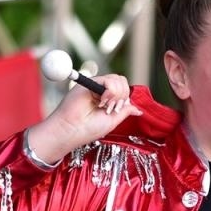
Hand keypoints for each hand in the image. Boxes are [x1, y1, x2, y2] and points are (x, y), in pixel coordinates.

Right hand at [25, 73, 142, 162]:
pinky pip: (108, 80)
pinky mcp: (89, 83)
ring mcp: (95, 86)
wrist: (72, 130)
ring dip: (116, 95)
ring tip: (105, 106)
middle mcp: (101, 91)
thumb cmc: (88, 129)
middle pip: (122, 82)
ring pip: (118, 80)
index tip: (116, 110)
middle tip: (111, 109)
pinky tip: (102, 101)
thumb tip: (138, 110)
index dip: (125, 98)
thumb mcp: (113, 121)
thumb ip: (125, 111)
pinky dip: (110, 91)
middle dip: (122, 96)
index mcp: (108, 100)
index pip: (124, 90)